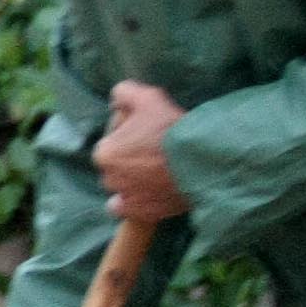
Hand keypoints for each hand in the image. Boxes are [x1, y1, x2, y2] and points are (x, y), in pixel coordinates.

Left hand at [94, 79, 187, 221]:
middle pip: (116, 165)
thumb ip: (124, 92)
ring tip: (154, 171)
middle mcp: (109, 178)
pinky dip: (133, 202)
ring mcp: (125, 199)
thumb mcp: (148, 97)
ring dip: (131, 180)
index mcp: (104, 153)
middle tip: (153, 151)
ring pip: (121, 187)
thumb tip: (115, 99)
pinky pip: (127, 208)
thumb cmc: (172, 129)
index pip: (112, 141)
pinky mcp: (141, 213)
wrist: (201, 162)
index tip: (148, 133)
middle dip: (129, 159)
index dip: (129, 135)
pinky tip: (146, 192)